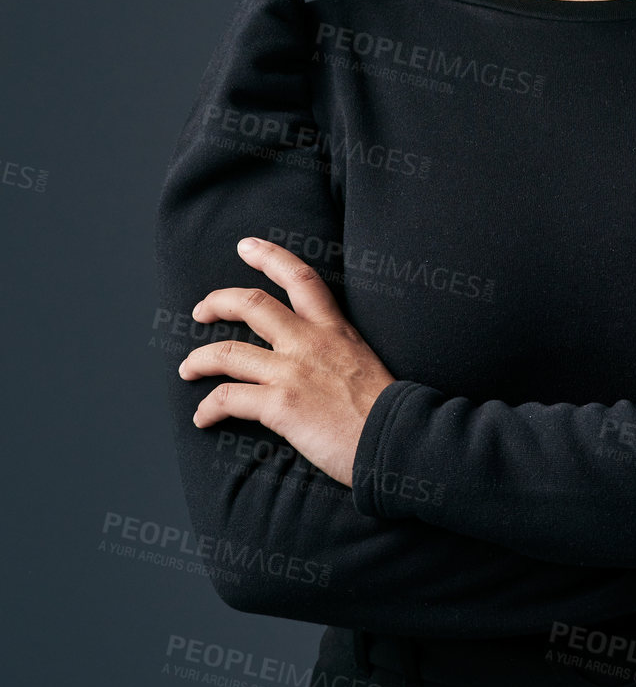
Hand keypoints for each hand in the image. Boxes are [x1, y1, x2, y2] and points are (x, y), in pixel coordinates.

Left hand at [177, 236, 396, 486]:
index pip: (301, 277)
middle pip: (251, 304)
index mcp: (334, 329)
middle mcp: (309, 342)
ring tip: (188, 369)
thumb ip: (337, 354)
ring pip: (227, 352)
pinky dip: (207, 408)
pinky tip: (202, 418)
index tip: (246, 247)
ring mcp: (292, 371)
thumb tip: (318, 366)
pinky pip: (227, 399)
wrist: (396, 439)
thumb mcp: (364, 362)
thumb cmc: (385, 411)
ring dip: (199, 360)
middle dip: (217, 302)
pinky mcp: (280, 404)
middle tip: (200, 310)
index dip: (269, 256)